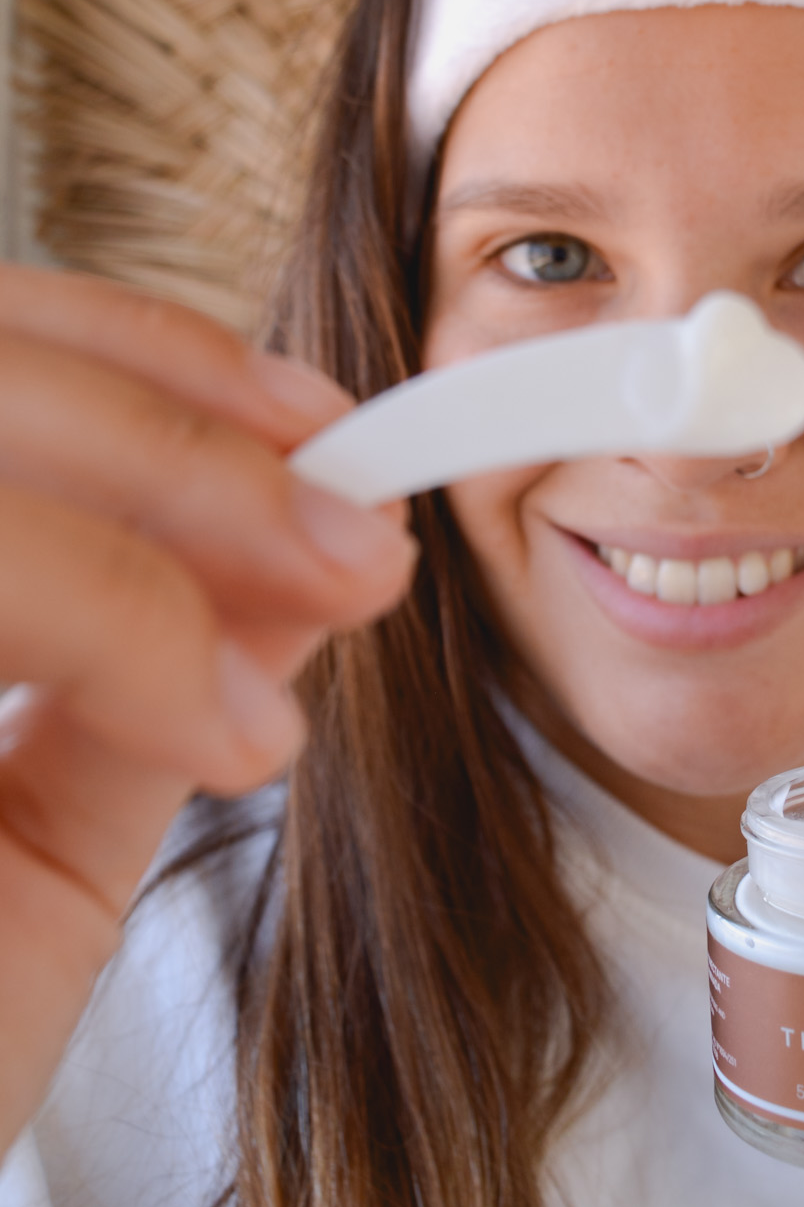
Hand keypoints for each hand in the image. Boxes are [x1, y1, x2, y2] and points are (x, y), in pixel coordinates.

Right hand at [0, 265, 415, 1153]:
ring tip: (297, 643)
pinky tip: (214, 735)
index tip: (327, 430)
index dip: (154, 362)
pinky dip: (123, 625)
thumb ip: (143, 672)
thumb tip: (305, 543)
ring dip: (171, 522)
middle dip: (187, 435)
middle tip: (357, 538)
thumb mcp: (44, 843)